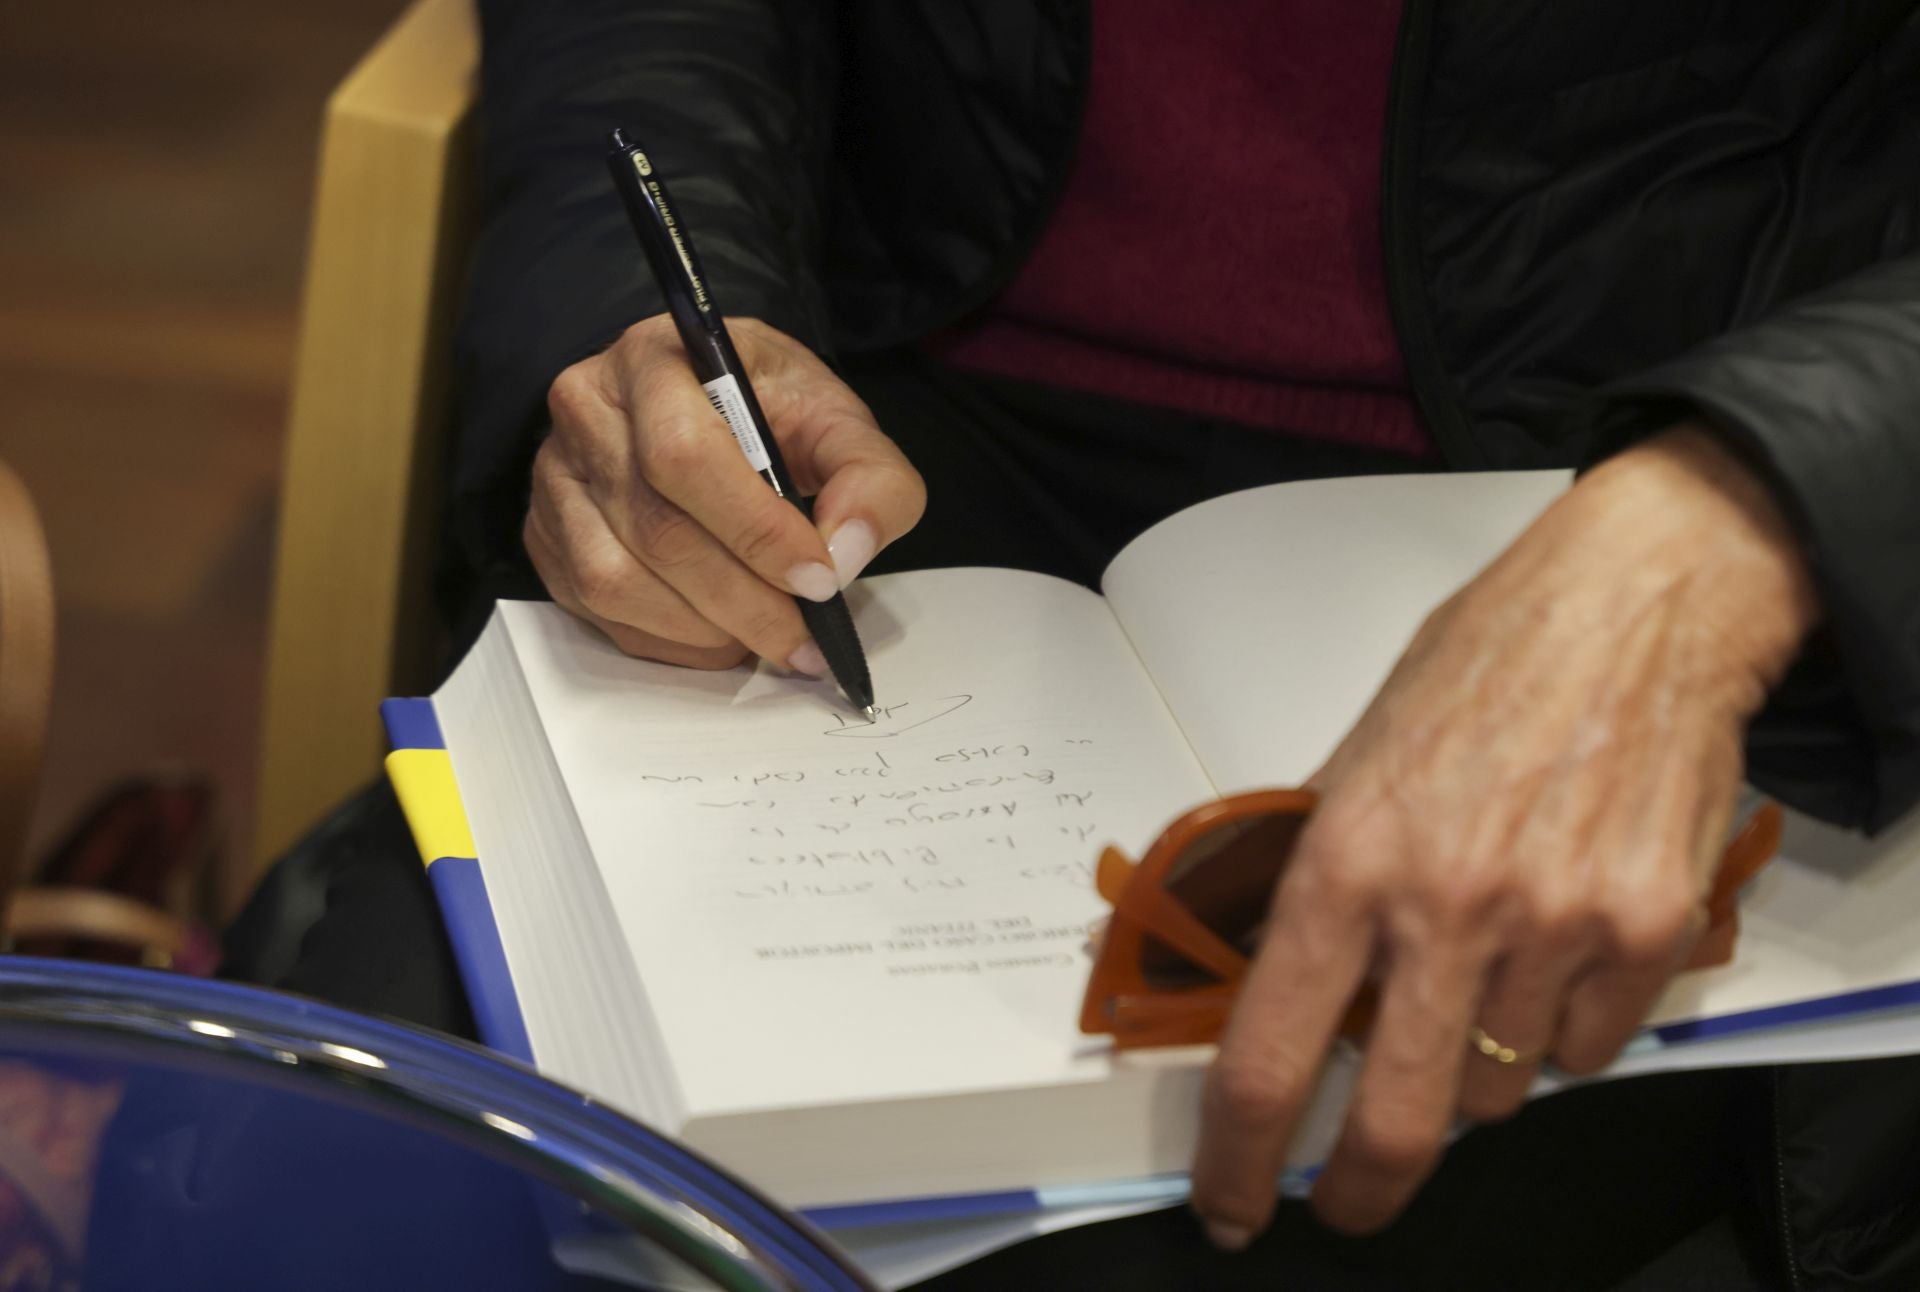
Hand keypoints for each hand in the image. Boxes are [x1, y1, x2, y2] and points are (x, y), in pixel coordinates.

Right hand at [527, 315, 924, 669]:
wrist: (709, 404)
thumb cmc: (770, 410)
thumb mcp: (836, 419)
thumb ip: (870, 477)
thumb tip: (845, 555)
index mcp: (656, 359)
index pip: (687, 456)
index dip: (756, 531)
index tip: (819, 581)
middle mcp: (587, 409)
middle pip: (657, 529)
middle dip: (744, 601)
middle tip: (804, 641)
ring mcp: (555, 475)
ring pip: (618, 580)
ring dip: (704, 629)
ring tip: (767, 638)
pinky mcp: (546, 534)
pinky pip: (597, 610)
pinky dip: (669, 641)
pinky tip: (719, 636)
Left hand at [1189, 427, 1819, 1244]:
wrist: (1637, 606)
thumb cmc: (1490, 662)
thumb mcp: (1359, 754)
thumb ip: (1316, 867)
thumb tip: (1263, 962)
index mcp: (1348, 863)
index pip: (1269, 1053)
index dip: (1240, 1155)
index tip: (1233, 1200)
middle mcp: (1446, 909)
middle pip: (1394, 1125)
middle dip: (1362, 1188)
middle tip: (1346, 1200)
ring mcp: (1554, 928)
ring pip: (1497, 1092)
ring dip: (1473, 1068)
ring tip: (1482, 975)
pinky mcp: (1647, 935)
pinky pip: (1587, 1052)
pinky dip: (1561, 1030)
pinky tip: (1555, 950)